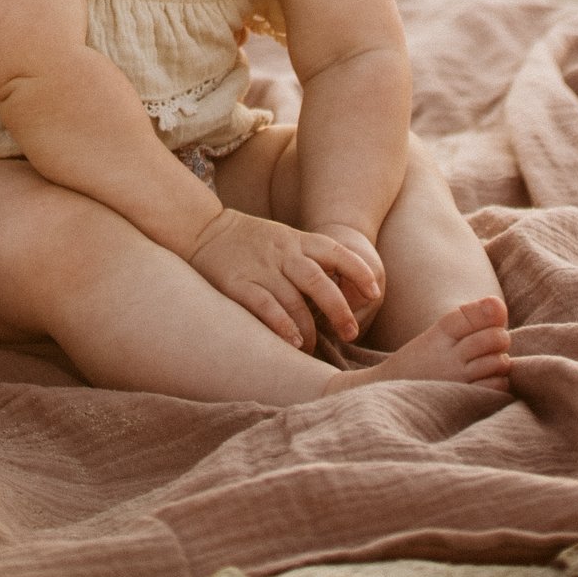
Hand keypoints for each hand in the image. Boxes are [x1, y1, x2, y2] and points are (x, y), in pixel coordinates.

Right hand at [185, 208, 381, 349]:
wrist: (203, 230)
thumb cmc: (251, 242)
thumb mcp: (284, 240)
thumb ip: (309, 261)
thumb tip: (345, 292)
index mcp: (295, 241)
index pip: (335, 251)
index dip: (358, 271)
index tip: (374, 293)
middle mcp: (281, 254)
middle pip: (318, 280)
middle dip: (339, 309)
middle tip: (350, 333)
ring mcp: (259, 268)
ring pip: (294, 299)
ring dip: (310, 327)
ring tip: (315, 347)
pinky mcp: (237, 284)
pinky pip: (265, 306)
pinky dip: (282, 325)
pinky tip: (293, 341)